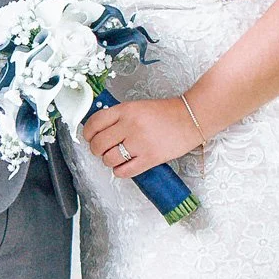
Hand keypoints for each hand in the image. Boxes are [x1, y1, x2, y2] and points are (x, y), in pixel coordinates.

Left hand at [81, 96, 201, 179]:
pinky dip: (120, 171)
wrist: (191, 118)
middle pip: (98, 144)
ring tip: (117, 157)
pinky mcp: (149, 159)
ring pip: (108, 159)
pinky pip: (123, 171)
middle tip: (103, 149)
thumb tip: (99, 130)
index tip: (89, 137)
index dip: (87, 133)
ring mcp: (139, 143)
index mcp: (125, 110)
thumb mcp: (138, 107)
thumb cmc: (167, 113)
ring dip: (109, 160)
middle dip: (97, 150)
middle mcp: (130, 126)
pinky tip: (126, 165)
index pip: (94, 123)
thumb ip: (119, 117)